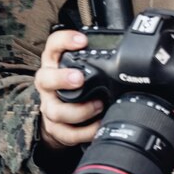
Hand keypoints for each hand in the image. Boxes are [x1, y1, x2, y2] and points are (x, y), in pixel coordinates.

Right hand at [34, 29, 103, 150]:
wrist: (61, 115)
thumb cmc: (75, 85)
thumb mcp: (81, 67)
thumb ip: (95, 59)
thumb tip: (128, 51)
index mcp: (54, 64)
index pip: (53, 46)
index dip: (64, 41)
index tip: (82, 41)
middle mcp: (48, 85)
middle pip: (45, 79)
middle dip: (61, 78)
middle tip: (79, 78)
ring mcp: (49, 107)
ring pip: (55, 110)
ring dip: (78, 110)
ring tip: (98, 106)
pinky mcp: (54, 128)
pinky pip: (66, 133)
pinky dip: (84, 132)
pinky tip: (98, 126)